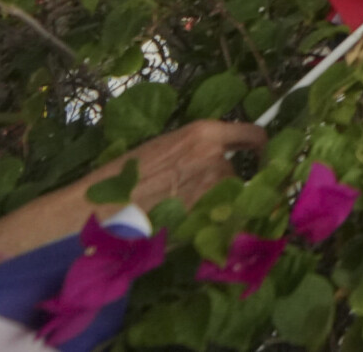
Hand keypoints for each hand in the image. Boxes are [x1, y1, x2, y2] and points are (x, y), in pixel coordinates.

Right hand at [0, 120, 265, 256]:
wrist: (100, 209)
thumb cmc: (124, 177)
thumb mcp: (165, 149)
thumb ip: (197, 152)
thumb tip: (220, 160)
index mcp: (204, 134)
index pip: (254, 136)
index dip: (263, 149)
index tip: (262, 158)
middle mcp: (216, 158)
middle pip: (238, 174)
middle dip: (225, 186)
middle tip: (197, 197)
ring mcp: (213, 190)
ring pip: (229, 200)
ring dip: (215, 207)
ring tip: (180, 212)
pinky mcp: (205, 219)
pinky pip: (220, 222)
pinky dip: (210, 227)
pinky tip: (185, 226)